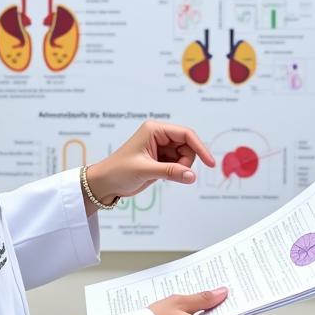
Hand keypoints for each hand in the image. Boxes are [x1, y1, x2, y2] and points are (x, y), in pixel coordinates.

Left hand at [84, 121, 214, 202]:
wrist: (104, 184)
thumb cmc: (118, 171)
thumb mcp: (145, 170)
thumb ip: (171, 172)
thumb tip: (193, 176)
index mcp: (154, 130)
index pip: (186, 134)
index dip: (200, 148)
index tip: (210, 163)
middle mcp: (159, 135)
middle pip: (188, 146)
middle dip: (186, 161)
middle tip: (173, 173)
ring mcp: (160, 147)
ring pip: (185, 156)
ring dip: (181, 168)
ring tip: (162, 175)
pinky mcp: (160, 159)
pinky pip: (178, 164)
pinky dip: (176, 172)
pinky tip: (161, 176)